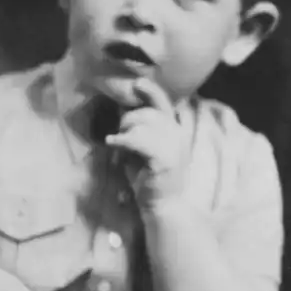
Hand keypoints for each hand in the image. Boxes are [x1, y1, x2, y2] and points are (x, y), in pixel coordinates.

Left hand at [105, 78, 187, 209]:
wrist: (162, 206)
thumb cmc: (148, 177)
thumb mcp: (143, 147)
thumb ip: (139, 128)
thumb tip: (122, 108)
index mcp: (174, 130)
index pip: (164, 103)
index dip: (150, 91)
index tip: (136, 84)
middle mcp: (177, 134)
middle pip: (149, 112)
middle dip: (128, 120)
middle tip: (120, 136)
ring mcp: (174, 146)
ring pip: (144, 123)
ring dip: (126, 130)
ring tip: (119, 143)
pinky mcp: (165, 159)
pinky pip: (139, 139)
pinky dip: (123, 139)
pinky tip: (113, 143)